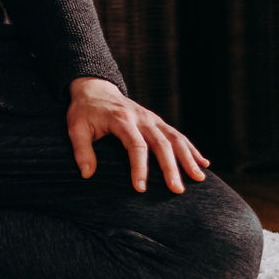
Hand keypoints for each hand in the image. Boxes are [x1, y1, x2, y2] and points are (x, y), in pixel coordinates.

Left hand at [67, 77, 208, 192]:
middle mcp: (141, 118)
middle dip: (171, 167)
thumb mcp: (75, 127)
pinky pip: (177, 135)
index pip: (135, 145)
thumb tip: (87, 174)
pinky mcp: (157, 121)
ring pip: (174, 138)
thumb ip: (81, 150)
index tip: (141, 188)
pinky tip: (203, 163)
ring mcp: (152, 119)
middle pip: (161, 143)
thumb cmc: (84, 111)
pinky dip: (191, 149)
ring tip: (199, 178)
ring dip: (188, 158)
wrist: (95, 89)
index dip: (140, 167)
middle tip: (177, 190)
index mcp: (121, 119)